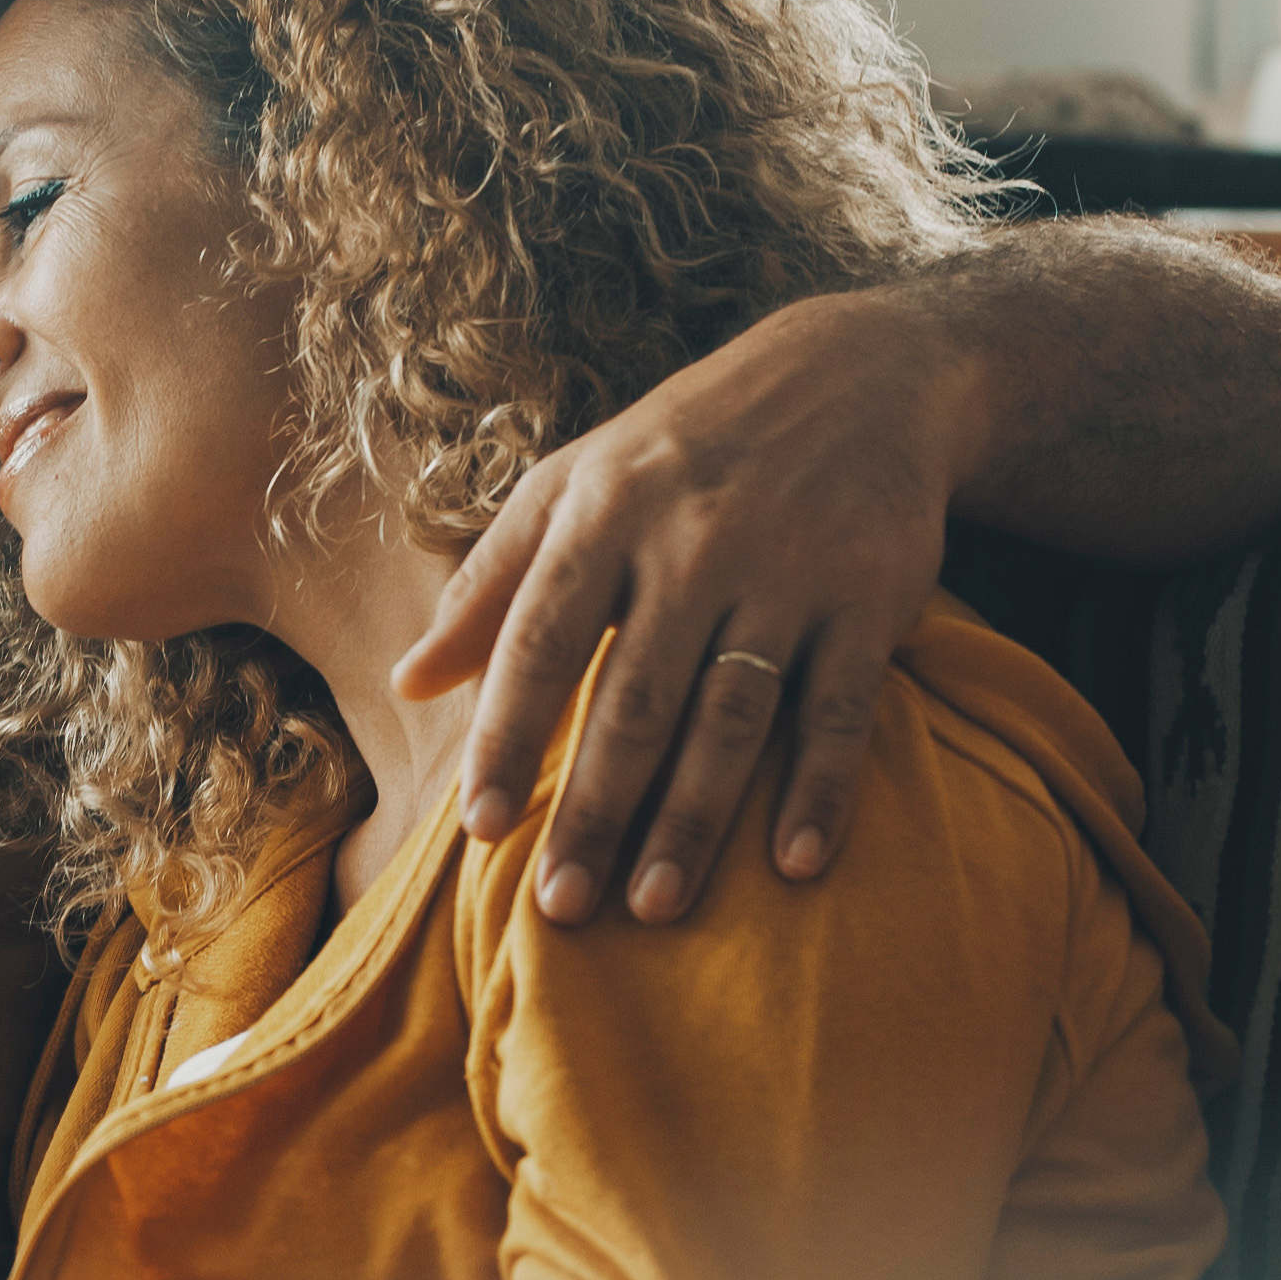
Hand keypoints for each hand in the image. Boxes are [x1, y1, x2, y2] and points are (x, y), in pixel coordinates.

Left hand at [395, 285, 975, 925]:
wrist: (856, 373)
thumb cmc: (681, 446)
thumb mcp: (572, 485)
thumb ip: (488, 584)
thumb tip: (408, 681)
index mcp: (604, 516)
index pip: (539, 643)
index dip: (507, 737)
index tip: (479, 828)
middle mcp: (693, 546)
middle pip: (633, 701)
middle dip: (594, 810)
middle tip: (560, 906)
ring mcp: (787, 574)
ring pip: (731, 718)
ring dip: (692, 819)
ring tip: (653, 907)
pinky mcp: (871, 598)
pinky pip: (843, 709)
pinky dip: (823, 788)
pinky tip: (795, 863)